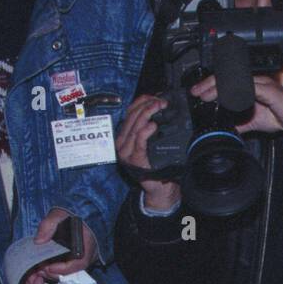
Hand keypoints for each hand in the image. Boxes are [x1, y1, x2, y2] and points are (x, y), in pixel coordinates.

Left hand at [35, 207, 96, 279]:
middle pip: (72, 271)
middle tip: (39, 269)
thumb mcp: (58, 215)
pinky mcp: (76, 259)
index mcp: (87, 245)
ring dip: (54, 272)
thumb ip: (48, 225)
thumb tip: (38, 241)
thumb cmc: (72, 214)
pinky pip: (67, 268)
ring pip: (69, 271)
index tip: (47, 266)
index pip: (79, 263)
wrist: (82, 212)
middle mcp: (88, 255)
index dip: (63, 268)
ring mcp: (82, 258)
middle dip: (55, 272)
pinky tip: (45, 264)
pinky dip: (56, 268)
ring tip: (40, 267)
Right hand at [117, 94, 181, 211]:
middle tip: (161, 102)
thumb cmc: (157, 164)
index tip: (155, 97)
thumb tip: (157, 106)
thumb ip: (149, 126)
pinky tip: (153, 125)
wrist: (159, 187)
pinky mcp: (134, 159)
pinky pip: (139, 141)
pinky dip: (145, 131)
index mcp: (125, 135)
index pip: (130, 112)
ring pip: (135, 126)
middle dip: (147, 105)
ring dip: (147, 114)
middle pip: (131, 116)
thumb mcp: (151, 141)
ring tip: (159, 108)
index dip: (142, 101)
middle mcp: (122, 142)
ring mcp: (126, 151)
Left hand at [190, 73, 282, 134]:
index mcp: (250, 88)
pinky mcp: (267, 89)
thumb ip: (241, 123)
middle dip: (208, 84)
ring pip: (234, 80)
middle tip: (196, 92)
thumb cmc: (281, 115)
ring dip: (219, 87)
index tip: (198, 94)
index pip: (227, 83)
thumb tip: (227, 128)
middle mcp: (254, 82)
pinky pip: (248, 87)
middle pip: (227, 78)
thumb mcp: (255, 122)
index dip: (211, 86)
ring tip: (206, 95)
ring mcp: (260, 84)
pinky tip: (226, 95)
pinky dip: (235, 90)